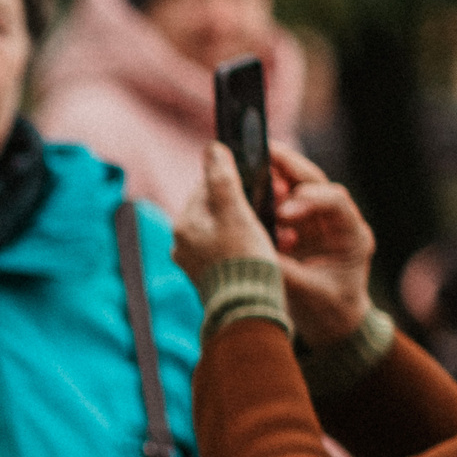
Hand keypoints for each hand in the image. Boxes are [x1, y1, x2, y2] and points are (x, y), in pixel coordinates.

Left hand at [170, 142, 277, 289]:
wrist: (246, 309)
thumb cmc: (243, 258)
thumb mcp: (236, 213)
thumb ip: (223, 179)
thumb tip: (212, 148)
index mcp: (184, 225)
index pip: (206, 188)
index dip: (235, 180)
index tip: (261, 181)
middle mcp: (182, 243)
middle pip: (216, 209)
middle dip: (244, 203)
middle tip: (274, 204)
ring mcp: (195, 262)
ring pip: (225, 228)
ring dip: (250, 223)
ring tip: (274, 227)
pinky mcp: (210, 276)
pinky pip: (229, 249)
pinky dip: (248, 243)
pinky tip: (268, 246)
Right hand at [266, 144, 375, 346]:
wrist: (334, 325)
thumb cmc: (328, 312)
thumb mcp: (307, 294)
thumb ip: (283, 272)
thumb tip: (254, 256)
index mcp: (352, 235)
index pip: (335, 201)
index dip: (308, 201)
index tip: (282, 214)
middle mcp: (337, 221)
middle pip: (315, 181)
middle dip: (290, 166)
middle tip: (265, 152)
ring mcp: (318, 221)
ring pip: (297, 186)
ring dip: (273, 176)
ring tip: (249, 166)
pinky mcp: (299, 227)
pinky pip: (280, 201)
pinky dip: (264, 196)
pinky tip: (245, 194)